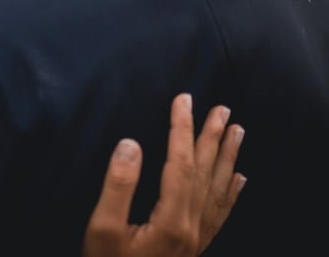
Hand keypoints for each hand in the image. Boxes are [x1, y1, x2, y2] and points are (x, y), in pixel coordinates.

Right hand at [82, 93, 245, 256]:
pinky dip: (231, 193)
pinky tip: (239, 179)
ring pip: (219, 191)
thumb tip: (130, 143)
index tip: (183, 100)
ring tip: (237, 131)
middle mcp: (192, 228)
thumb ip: (118, 185)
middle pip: (206, 173)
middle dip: (213, 137)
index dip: (182, 128)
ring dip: (228, 158)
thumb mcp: (102, 229)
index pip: (180, 163)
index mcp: (171, 220)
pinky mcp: (195, 247)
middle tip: (222, 108)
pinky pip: (221, 215)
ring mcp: (198, 239)